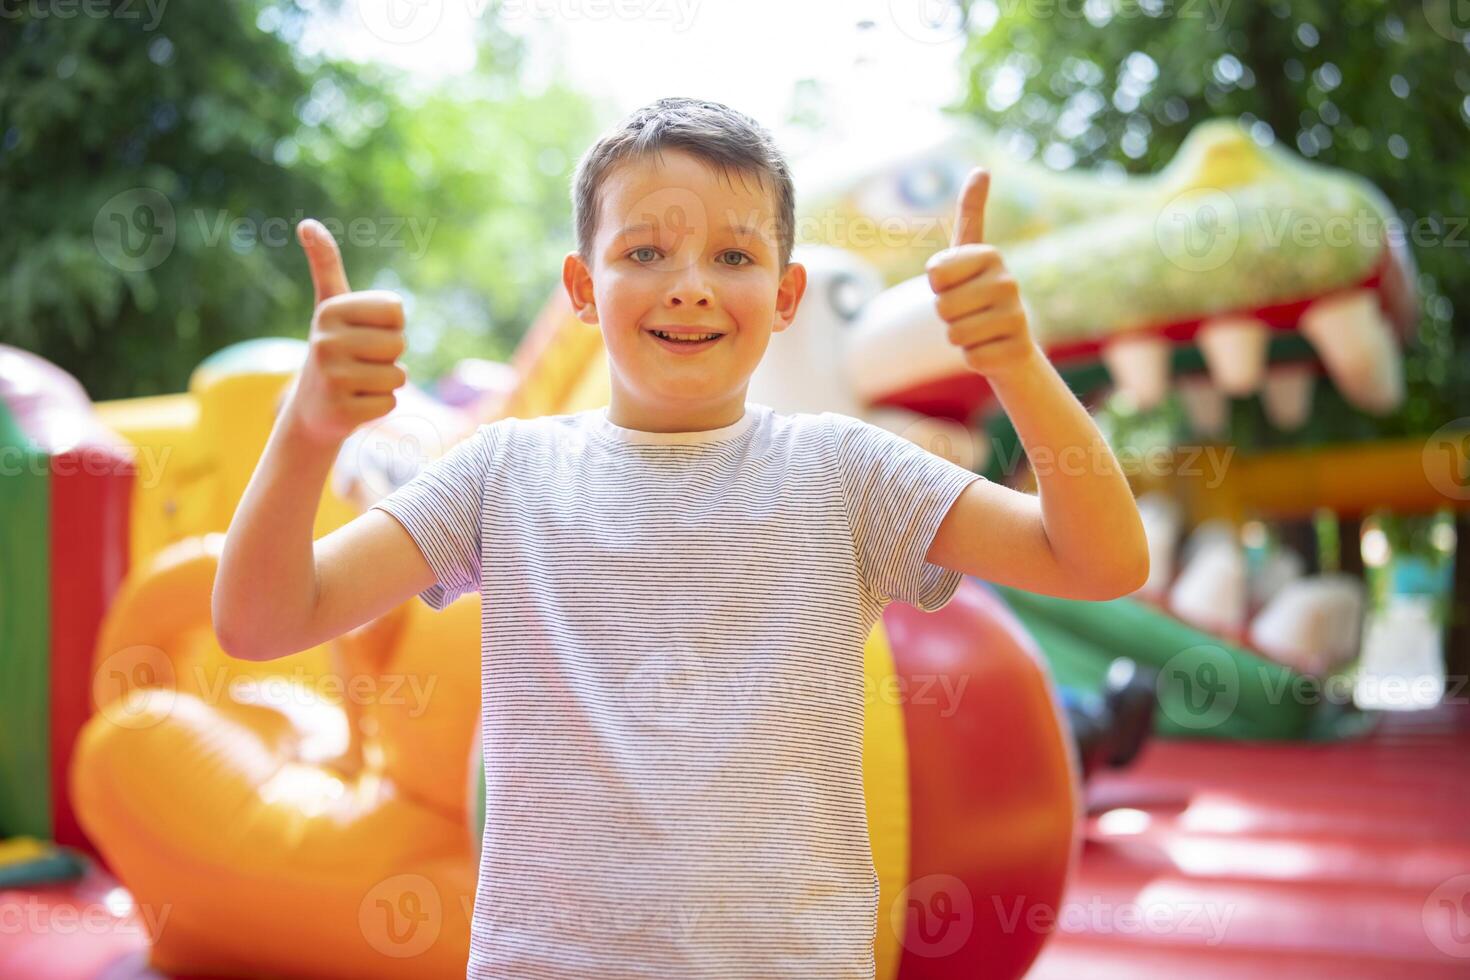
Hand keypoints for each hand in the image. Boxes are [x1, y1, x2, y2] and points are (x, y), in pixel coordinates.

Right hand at [281, 219, 408, 446]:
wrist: (312, 409)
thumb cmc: (333, 350)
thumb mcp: (330, 307)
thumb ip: (325, 265)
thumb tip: (307, 223)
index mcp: (330, 311)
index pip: (396, 311)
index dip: (390, 326)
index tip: (364, 334)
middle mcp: (326, 342)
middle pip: (399, 344)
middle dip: (389, 357)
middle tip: (362, 362)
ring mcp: (332, 378)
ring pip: (398, 376)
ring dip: (386, 382)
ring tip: (358, 383)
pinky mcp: (343, 412)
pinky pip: (391, 403)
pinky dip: (381, 405)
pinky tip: (356, 403)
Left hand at [925, 168, 1038, 379]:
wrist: (1009, 344)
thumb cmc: (975, 297)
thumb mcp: (965, 256)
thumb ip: (970, 214)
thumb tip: (982, 168)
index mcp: (990, 255)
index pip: (935, 274)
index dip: (937, 285)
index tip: (957, 283)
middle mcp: (1008, 282)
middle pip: (942, 307)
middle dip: (946, 316)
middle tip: (968, 312)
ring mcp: (1017, 316)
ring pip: (955, 334)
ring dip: (958, 337)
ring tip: (979, 330)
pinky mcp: (1018, 349)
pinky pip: (971, 358)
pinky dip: (973, 358)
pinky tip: (991, 349)